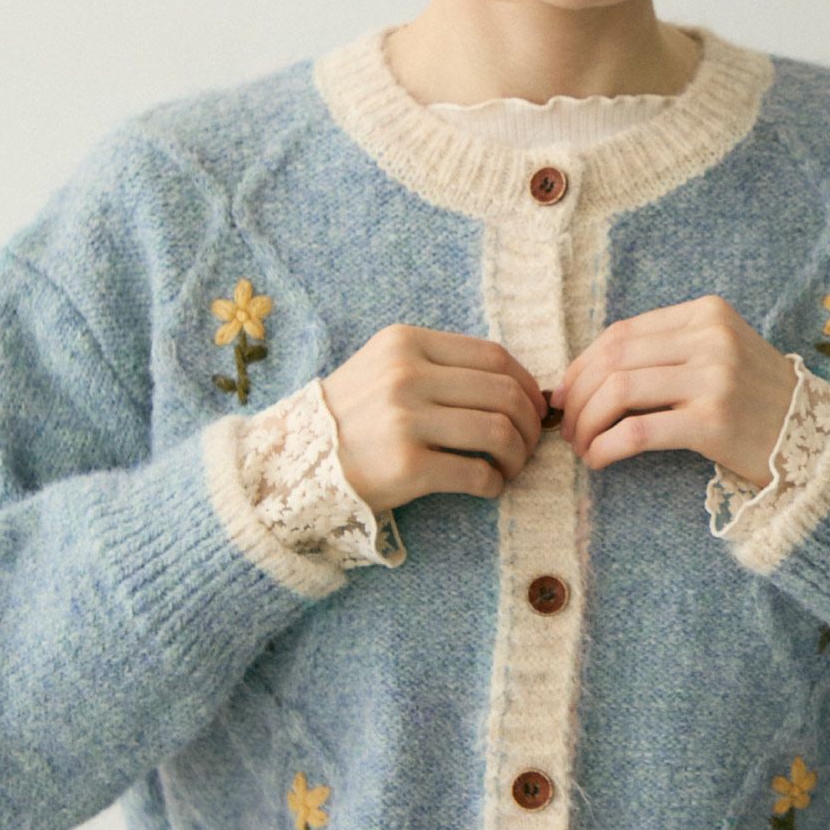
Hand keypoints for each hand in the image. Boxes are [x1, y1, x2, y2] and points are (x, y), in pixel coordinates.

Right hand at [320, 323, 547, 512]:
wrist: (295, 462)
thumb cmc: (354, 416)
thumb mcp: (386, 367)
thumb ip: (442, 366)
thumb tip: (518, 385)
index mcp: (405, 343)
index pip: (492, 355)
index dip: (526, 382)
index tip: (534, 405)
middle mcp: (405, 376)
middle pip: (503, 393)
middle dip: (528, 422)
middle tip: (528, 443)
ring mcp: (404, 421)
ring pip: (498, 431)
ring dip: (518, 454)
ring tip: (510, 466)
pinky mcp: (407, 467)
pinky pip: (476, 473)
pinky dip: (494, 483)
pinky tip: (488, 486)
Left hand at [553, 295, 797, 482]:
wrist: (816, 439)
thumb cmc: (755, 400)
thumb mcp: (718, 353)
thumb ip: (665, 350)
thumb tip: (586, 371)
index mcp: (707, 313)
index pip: (622, 332)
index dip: (582, 363)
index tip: (564, 392)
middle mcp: (710, 338)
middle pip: (613, 359)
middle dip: (578, 395)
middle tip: (565, 425)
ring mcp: (714, 378)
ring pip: (618, 391)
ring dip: (587, 423)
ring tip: (580, 446)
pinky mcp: (713, 422)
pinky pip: (637, 431)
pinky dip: (606, 447)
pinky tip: (598, 460)